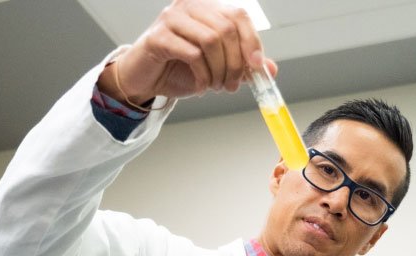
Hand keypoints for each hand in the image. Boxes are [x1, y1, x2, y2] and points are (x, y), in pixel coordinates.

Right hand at [98, 0, 274, 104]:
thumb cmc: (179, 69)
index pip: (238, 16)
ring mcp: (172, 18)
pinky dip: (202, 75)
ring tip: (216, 86)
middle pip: (226, 29)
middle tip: (233, 85)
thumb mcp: (217, 67)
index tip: (257, 66)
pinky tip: (201, 86)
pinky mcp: (158, 36)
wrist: (145, 79)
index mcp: (206, 7)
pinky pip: (192, 54)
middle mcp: (189, 6)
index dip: (252, 41)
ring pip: (210, 41)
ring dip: (219, 70)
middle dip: (235, 63)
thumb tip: (270, 68)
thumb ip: (242, 64)